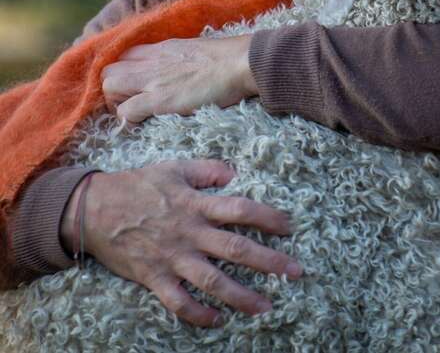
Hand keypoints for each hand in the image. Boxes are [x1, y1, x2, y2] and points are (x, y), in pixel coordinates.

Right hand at [60, 160, 301, 326]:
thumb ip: (207, 169)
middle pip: (236, 249)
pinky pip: (179, 302)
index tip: (289, 227)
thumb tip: (233, 173)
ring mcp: (172, 257)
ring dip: (241, 295)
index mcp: (196, 203)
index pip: (240, 210)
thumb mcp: (175, 167)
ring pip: (213, 281)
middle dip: (269, 261)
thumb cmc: (139, 185)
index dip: (268, 218)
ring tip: (266, 306)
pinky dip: (198, 313)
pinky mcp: (154, 277)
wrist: (95, 209)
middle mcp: (189, 232)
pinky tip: (217, 320)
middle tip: (295, 271)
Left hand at [101, 35, 257, 122]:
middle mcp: (150, 61)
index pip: (122, 56)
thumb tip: (177, 68)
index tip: (134, 88)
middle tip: (131, 103)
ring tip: (135, 113)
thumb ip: (177, 58)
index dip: (123, 74)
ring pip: (108, 87)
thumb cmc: (226, 59)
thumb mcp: (193, 50)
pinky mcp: (158, 100)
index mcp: (160, 49)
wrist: (239, 63)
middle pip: (108, 71)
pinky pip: (126, 112)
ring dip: (117, 103)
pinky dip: (129, 120)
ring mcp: (152, 80)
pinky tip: (144, 122)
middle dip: (113, 90)